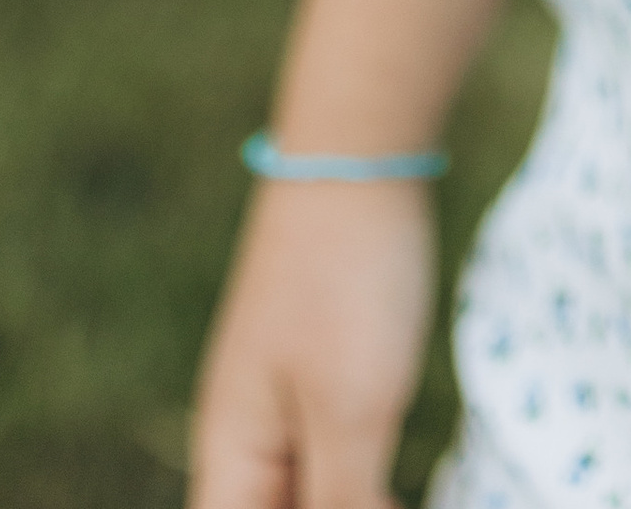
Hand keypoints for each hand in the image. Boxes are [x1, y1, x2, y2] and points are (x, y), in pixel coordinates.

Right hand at [188, 178, 438, 508]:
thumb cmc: (345, 281)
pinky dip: (365, 487)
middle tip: (382, 491)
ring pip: (307, 494)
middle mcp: (247, 439)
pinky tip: (400, 484)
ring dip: (350, 502)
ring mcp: (287, 405)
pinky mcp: (328, 377)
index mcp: (230, 455)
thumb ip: (342, 504)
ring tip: (395, 484)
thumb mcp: (352, 409)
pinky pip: (335, 463)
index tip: (355, 503)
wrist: (358, 157)